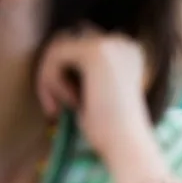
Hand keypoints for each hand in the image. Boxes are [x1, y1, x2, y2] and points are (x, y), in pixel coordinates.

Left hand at [35, 28, 170, 182]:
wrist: (127, 144)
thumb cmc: (111, 128)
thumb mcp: (96, 90)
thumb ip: (82, 68)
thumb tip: (52, 51)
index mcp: (129, 51)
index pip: (81, 42)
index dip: (66, 70)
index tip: (71, 103)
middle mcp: (124, 42)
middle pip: (68, 38)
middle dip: (55, 70)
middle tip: (59, 105)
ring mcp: (112, 44)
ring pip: (57, 46)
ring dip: (51, 77)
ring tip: (62, 105)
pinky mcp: (96, 51)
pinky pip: (54, 55)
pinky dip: (51, 81)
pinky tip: (71, 102)